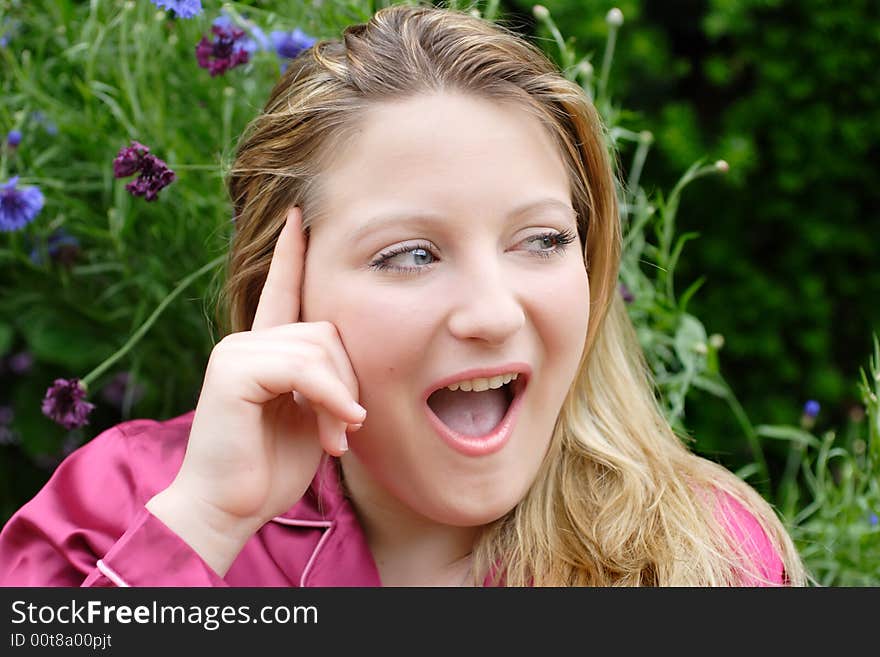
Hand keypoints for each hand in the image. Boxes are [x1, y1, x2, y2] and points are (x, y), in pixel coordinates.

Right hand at [146, 207, 365, 575]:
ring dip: (340, 398)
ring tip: (336, 439)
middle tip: (346, 429)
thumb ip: (325, 382)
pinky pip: (303, 366)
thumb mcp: (309, 417)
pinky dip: (329, 396)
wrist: (227, 509)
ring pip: (320, 346)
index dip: (291, 254)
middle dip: (348, 381)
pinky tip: (334, 428)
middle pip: (327, 328)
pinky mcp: (233, 369)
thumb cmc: (269, 468)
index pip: (281, 289)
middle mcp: (246, 342)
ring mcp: (237, 352)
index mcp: (264, 350)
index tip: (299, 215)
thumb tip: (350, 372)